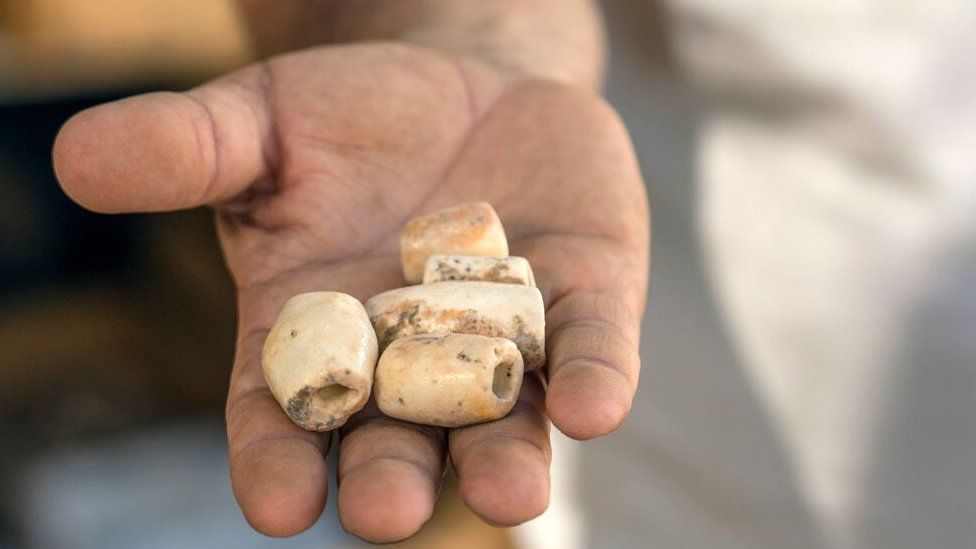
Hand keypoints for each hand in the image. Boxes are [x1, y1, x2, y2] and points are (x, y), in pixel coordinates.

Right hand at [53, 42, 648, 541]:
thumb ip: (186, 150)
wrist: (463, 82)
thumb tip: (77, 156)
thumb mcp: (259, 124)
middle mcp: (412, 361)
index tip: (276, 501)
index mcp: (318, 337)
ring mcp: (504, 337)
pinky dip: (595, 379)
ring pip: (504, 418)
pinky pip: (590, 347)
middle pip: (398, 439)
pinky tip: (596, 406)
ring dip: (506, 459)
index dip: (278, 462)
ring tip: (509, 491)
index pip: (286, 418)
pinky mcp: (582, 296)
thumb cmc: (347, 119)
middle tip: (387, 508)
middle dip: (393, 477)